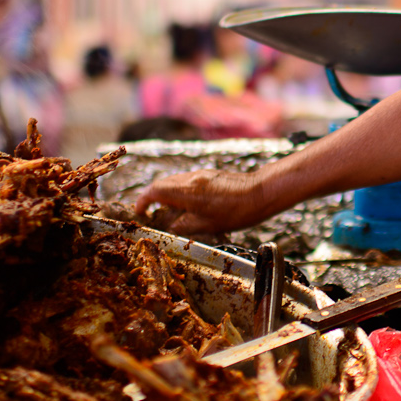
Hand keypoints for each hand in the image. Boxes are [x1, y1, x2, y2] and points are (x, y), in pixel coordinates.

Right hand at [134, 169, 266, 238]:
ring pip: (175, 181)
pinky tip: (189, 204)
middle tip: (152, 212)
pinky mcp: (211, 175)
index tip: (140, 212)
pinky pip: (188, 180)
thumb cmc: (236, 211)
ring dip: (167, 193)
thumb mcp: (207, 225)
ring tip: (170, 211)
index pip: (155, 190)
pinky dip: (181, 191)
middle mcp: (191, 179)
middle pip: (163, 183)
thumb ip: (185, 225)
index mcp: (186, 191)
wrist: (260, 193)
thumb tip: (172, 226)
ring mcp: (202, 175)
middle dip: (153, 197)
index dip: (143, 201)